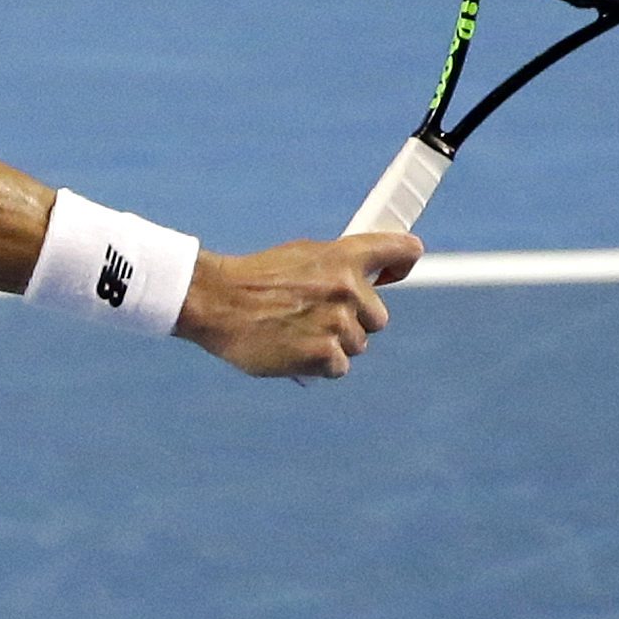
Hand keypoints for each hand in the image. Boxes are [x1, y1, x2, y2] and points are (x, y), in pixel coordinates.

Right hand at [173, 234, 422, 378]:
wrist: (215, 302)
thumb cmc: (253, 280)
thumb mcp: (300, 257)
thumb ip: (336, 267)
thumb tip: (362, 284)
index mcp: (343, 256)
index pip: (401, 251)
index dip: (403, 263)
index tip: (394, 273)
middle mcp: (348, 288)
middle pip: (378, 317)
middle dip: (353, 320)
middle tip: (315, 316)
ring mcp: (338, 323)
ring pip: (357, 345)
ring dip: (332, 344)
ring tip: (295, 332)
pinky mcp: (325, 354)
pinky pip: (339, 367)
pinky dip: (318, 365)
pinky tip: (292, 350)